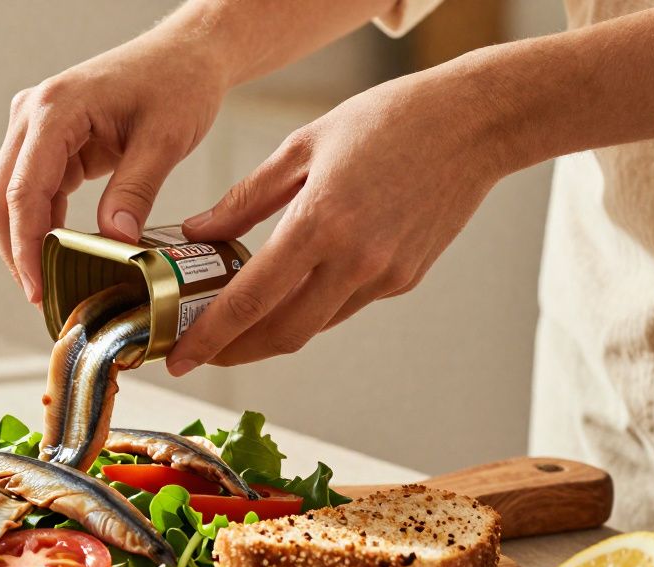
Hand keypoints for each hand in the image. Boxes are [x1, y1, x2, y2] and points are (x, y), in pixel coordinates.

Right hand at [0, 15, 233, 302]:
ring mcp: (36, 126)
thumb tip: (114, 239)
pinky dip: (43, 224)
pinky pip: (34, 191)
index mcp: (55, 109)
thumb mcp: (165, 139)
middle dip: (17, 251)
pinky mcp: (50, 140)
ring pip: (10, 198)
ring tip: (50, 281)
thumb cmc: (178, 80)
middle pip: (1, 198)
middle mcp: (34, 114)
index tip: (36, 286)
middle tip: (40, 295)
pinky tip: (61, 252)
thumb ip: (135, 190)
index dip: (25, 246)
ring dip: (27, 240)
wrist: (186, 53)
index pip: (22, 191)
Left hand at [166, 66, 510, 374]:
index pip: (250, 300)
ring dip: (269, 334)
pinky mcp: (405, 280)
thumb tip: (199, 234)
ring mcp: (384, 276)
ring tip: (232, 326)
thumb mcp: (303, 145)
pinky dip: (308, 308)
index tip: (178, 358)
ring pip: (313, 327)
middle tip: (198, 351)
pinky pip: (343, 307)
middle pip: (281, 334)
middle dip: (233, 352)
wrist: (475, 123)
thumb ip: (245, 199)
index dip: (209, 337)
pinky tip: (288, 294)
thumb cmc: (388, 120)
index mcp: (320, 222)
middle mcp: (355, 259)